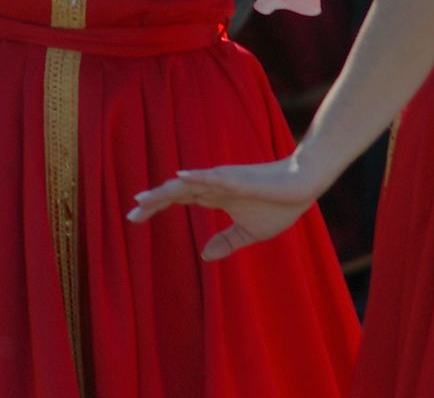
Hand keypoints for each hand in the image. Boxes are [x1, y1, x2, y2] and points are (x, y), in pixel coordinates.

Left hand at [126, 157, 324, 260]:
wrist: (303, 186)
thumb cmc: (278, 205)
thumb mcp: (249, 232)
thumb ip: (227, 242)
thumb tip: (205, 256)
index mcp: (212, 196)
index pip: (176, 199)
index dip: (155, 207)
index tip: (133, 218)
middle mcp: (212, 185)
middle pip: (174, 192)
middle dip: (152, 202)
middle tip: (130, 214)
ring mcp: (224, 180)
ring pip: (188, 184)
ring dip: (165, 191)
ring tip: (143, 199)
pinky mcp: (239, 178)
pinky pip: (215, 176)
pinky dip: (197, 177)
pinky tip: (180, 177)